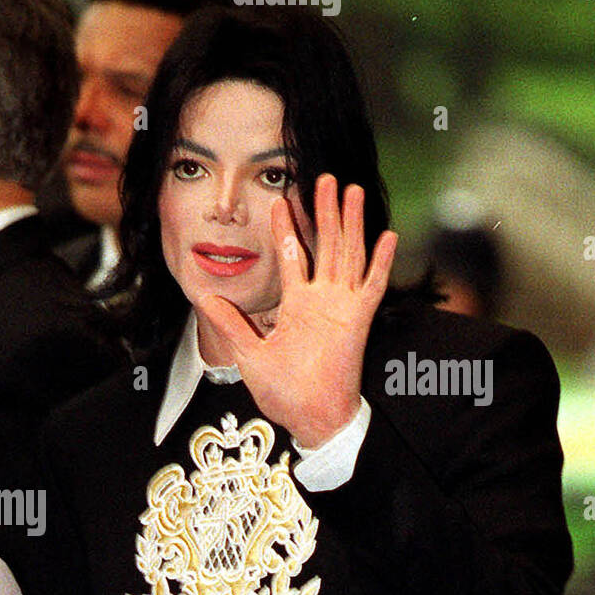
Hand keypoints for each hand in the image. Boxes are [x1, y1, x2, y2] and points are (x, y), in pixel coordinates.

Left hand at [198, 174, 397, 447]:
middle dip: (324, 211)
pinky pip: (373, 286)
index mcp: (297, 305)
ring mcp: (342, 307)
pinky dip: (381, 262)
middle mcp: (322, 300)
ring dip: (351, 222)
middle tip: (324, 177)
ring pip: (349, 254)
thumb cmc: (282, 392)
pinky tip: (388, 235)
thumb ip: (230, 322)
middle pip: (325, 245)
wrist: (308, 418)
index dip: (287, 228)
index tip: (281, 200)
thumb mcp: (248, 352)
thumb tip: (205, 297)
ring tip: (350, 189)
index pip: (292, 256)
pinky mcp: (358, 320)